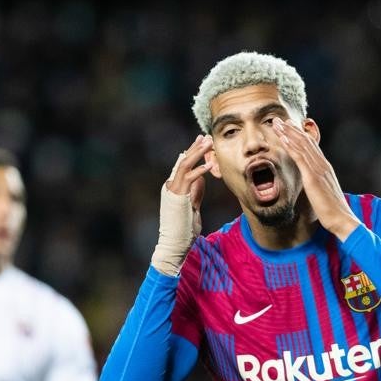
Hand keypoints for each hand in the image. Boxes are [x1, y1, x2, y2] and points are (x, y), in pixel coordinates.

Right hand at [152, 135, 214, 274]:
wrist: (173, 244)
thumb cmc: (183, 230)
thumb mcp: (192, 207)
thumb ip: (195, 192)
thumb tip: (201, 180)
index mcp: (173, 187)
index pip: (182, 165)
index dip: (192, 152)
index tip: (201, 142)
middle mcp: (171, 185)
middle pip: (183, 160)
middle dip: (195, 148)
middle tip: (205, 136)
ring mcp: (173, 190)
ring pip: (184, 164)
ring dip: (197, 153)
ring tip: (207, 143)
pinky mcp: (178, 196)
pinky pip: (189, 178)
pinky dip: (199, 170)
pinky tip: (209, 165)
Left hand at [270, 119, 360, 239]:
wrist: (342, 219)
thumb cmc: (333, 210)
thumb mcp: (325, 193)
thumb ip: (319, 184)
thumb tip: (313, 184)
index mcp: (325, 168)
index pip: (312, 146)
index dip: (300, 135)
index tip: (289, 127)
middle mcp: (323, 165)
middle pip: (306, 141)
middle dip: (291, 129)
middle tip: (279, 119)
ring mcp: (318, 170)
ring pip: (302, 145)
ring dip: (288, 133)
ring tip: (276, 123)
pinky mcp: (313, 177)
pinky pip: (300, 158)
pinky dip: (291, 146)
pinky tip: (283, 138)